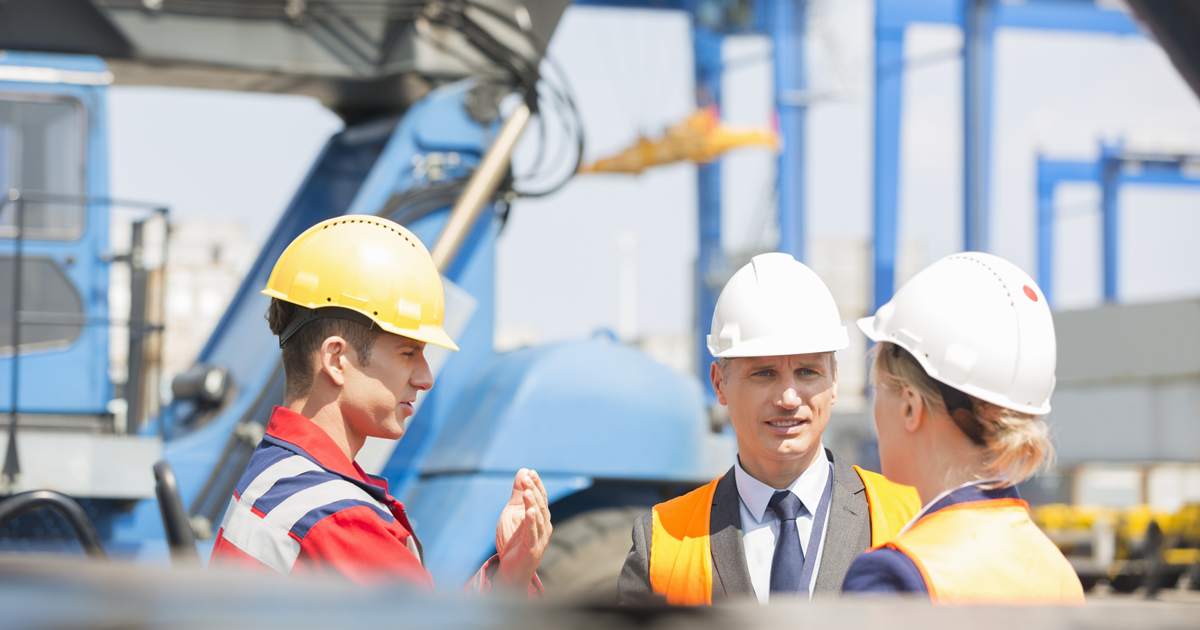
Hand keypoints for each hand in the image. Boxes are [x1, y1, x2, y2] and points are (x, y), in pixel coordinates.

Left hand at [495, 468, 551, 589]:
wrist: (511, 570)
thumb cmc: (513, 541)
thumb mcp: (511, 514)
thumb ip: (517, 495)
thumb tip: (522, 471)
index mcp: (540, 517)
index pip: (541, 498)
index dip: (536, 485)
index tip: (530, 472)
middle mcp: (544, 526)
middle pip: (541, 505)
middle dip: (534, 490)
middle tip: (527, 477)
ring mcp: (539, 538)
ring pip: (538, 518)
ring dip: (533, 503)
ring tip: (527, 491)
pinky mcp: (532, 549)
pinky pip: (532, 534)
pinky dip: (531, 522)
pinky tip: (529, 511)